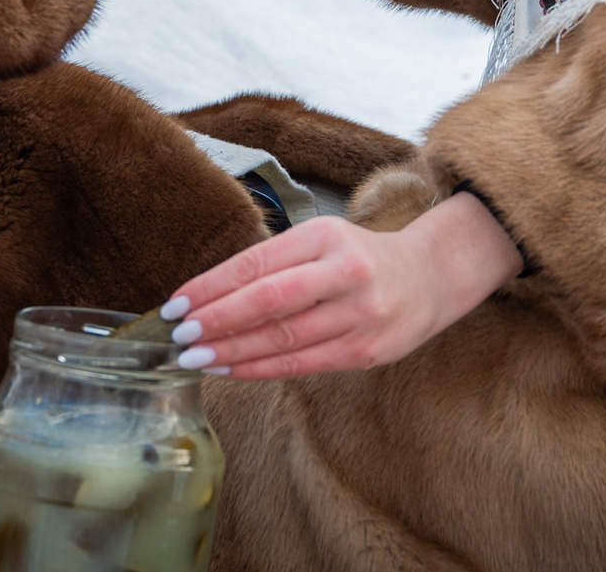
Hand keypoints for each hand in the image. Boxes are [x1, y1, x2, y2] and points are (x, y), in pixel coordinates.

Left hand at [154, 193, 521, 380]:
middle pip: (269, 301)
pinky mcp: (366, 350)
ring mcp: (360, 314)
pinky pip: (304, 364)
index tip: (175, 305)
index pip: (257, 264)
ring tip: (196, 359)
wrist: (430, 277)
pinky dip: (262, 368)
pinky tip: (232, 370)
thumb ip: (273, 263)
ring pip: (284, 338)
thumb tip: (206, 297)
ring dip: (233, 351)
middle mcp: (345, 272)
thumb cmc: (358, 258)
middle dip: (217, 321)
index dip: (211, 287)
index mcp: (325, 236)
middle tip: (179, 337)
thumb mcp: (319, 240)